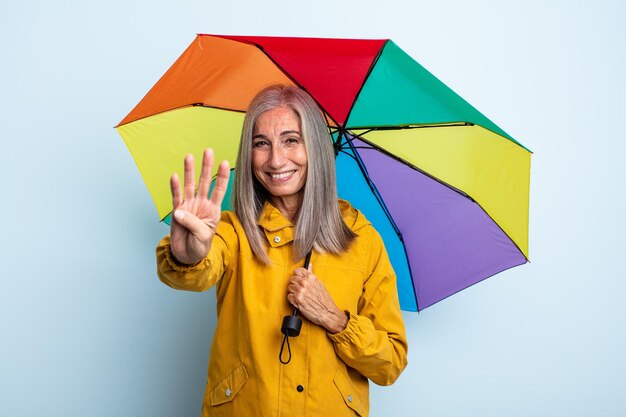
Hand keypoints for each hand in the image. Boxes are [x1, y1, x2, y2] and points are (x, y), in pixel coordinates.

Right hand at [169, 149, 229, 264]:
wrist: (187, 256)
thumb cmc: (199, 246)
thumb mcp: (203, 236)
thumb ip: (193, 223)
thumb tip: (179, 211)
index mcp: (213, 209)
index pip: (219, 190)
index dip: (222, 177)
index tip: (225, 162)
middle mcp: (202, 204)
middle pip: (205, 182)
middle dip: (207, 167)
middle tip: (208, 151)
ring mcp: (189, 206)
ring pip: (190, 185)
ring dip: (190, 171)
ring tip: (189, 156)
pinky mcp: (178, 211)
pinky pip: (176, 197)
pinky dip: (175, 187)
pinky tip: (175, 176)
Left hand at [286, 265, 348, 333]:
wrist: (327, 312)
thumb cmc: (325, 300)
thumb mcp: (320, 284)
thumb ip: (312, 275)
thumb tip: (309, 266)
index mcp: (311, 278)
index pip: (297, 271)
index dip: (297, 274)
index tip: (298, 277)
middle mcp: (305, 283)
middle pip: (292, 279)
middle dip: (294, 283)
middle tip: (298, 288)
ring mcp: (300, 292)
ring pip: (289, 287)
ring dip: (293, 291)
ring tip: (299, 294)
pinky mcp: (297, 300)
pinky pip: (289, 296)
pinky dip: (292, 298)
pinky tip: (298, 300)